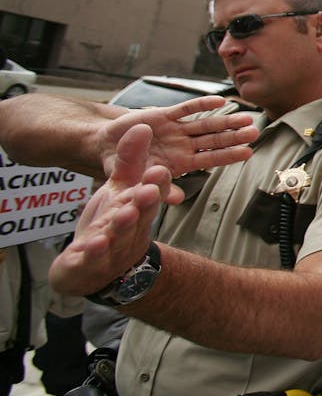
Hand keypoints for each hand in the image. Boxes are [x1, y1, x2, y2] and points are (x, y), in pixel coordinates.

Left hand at [51, 123, 171, 296]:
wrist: (93, 268)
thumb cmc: (111, 224)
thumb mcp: (118, 189)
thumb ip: (129, 160)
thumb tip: (142, 126)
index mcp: (138, 210)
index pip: (151, 194)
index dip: (156, 184)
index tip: (159, 170)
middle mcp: (130, 230)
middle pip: (140, 215)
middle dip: (144, 204)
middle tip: (147, 191)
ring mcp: (111, 249)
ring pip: (119, 236)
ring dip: (122, 226)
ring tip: (124, 214)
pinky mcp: (88, 264)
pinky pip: (92, 258)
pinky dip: (94, 252)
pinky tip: (92, 244)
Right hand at [99, 96, 256, 201]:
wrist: (106, 147)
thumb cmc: (125, 168)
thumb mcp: (141, 181)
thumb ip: (160, 188)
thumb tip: (179, 200)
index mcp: (181, 162)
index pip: (210, 158)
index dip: (229, 155)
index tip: (248, 152)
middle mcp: (183, 145)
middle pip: (214, 140)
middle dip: (234, 136)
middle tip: (255, 131)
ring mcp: (176, 129)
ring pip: (205, 124)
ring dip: (225, 120)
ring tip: (246, 117)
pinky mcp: (163, 115)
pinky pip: (186, 109)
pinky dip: (202, 104)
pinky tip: (220, 101)